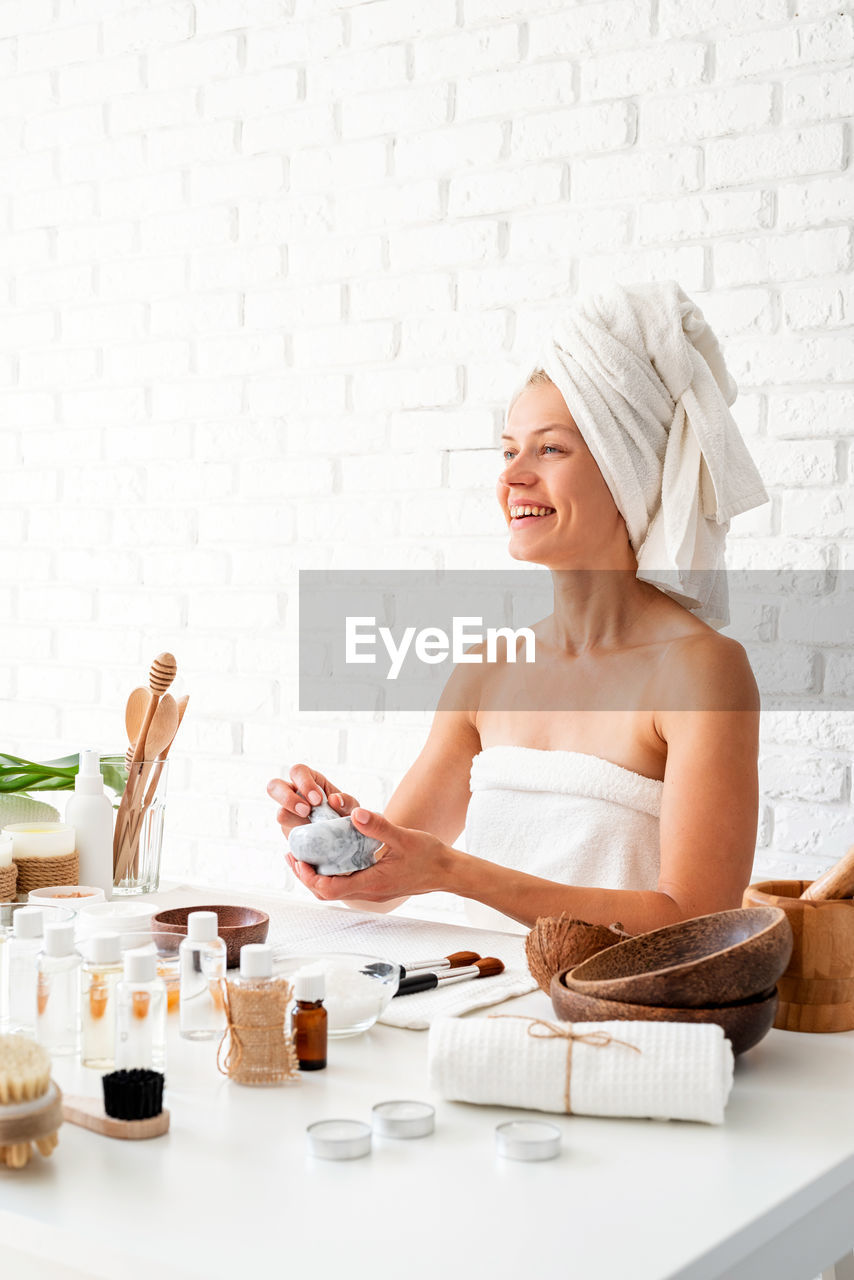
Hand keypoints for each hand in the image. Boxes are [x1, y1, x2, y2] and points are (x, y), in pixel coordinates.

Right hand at [266, 763, 358, 838]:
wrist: (344, 836)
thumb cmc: (345, 813)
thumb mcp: (350, 805)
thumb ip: (347, 801)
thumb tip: (334, 800)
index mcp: (308, 780)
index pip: (298, 772)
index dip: (304, 784)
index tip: (318, 800)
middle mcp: (294, 795)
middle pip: (274, 786)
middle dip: (288, 799)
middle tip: (306, 811)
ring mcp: (289, 815)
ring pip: (279, 813)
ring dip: (293, 821)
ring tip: (309, 827)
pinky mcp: (291, 833)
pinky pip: (289, 837)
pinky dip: (300, 839)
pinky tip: (313, 841)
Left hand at [285, 808, 451, 903]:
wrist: (448, 872)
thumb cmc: (429, 857)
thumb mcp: (404, 837)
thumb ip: (378, 826)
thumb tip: (354, 813)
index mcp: (371, 883)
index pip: (329, 889)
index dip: (308, 876)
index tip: (297, 858)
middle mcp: (368, 891)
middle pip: (325, 893)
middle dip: (305, 875)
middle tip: (291, 854)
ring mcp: (371, 891)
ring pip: (334, 890)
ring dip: (316, 874)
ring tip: (303, 854)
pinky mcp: (375, 887)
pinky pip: (345, 884)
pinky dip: (331, 872)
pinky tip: (329, 855)